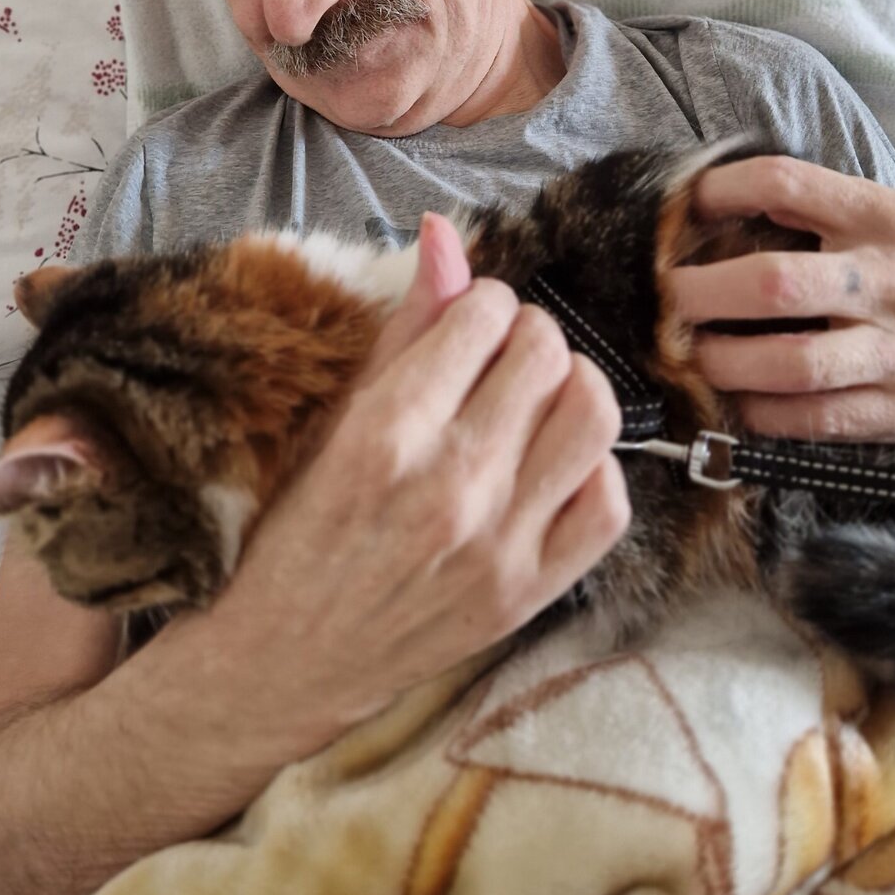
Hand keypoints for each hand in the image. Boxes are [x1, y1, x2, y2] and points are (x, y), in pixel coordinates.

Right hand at [217, 213, 628, 742]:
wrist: (285, 661)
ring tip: (536, 402)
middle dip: (526, 336)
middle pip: (547, 353)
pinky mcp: (529, 593)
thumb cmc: (301, 527)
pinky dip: (591, 472)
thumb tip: (447, 233)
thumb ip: (406, 325)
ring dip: (571, 388)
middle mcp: (451, 485)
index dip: (481, 303)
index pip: (486, 313)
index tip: (466, 326)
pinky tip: (550, 469)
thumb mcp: (337, 416)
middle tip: (500, 360)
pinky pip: (609, 503)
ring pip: (593, 414)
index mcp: (388, 431)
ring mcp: (498, 545)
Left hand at [663, 156, 894, 467]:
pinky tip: (737, 405)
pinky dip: (766, 417)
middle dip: (702, 291)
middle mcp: (888, 281)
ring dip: (724, 361)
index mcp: (890, 219)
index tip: (688, 203)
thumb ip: (856, 209)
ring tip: (691, 354)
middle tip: (667, 294)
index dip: (722, 190)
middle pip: (774, 282)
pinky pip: (819, 421)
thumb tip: (770, 200)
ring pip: (790, 362)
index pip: (789, 185)